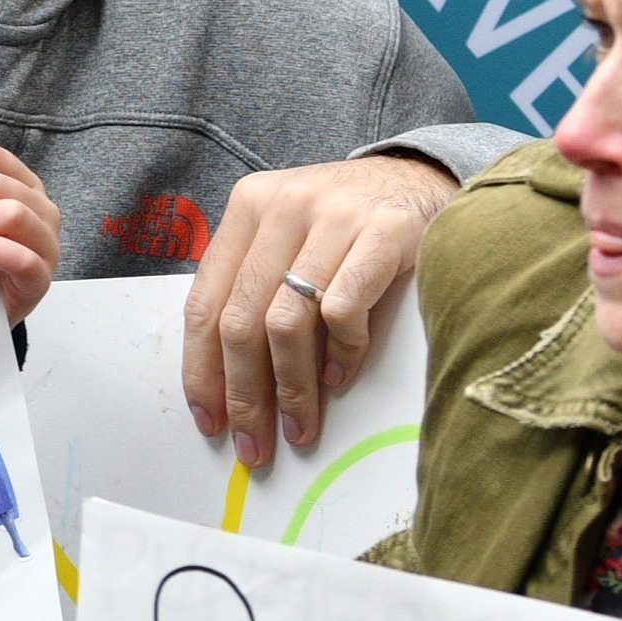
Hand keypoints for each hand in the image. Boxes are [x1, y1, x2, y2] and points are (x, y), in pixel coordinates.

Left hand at [183, 152, 453, 460]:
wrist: (419, 178)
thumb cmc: (345, 225)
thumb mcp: (287, 239)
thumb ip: (255, 290)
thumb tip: (233, 386)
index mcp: (246, 208)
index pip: (203, 303)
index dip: (202, 371)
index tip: (210, 420)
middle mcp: (282, 206)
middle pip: (241, 320)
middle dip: (244, 395)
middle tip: (255, 443)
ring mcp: (333, 215)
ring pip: (286, 322)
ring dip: (291, 388)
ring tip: (300, 426)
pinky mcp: (385, 231)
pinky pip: (343, 309)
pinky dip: (340, 354)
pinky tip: (340, 377)